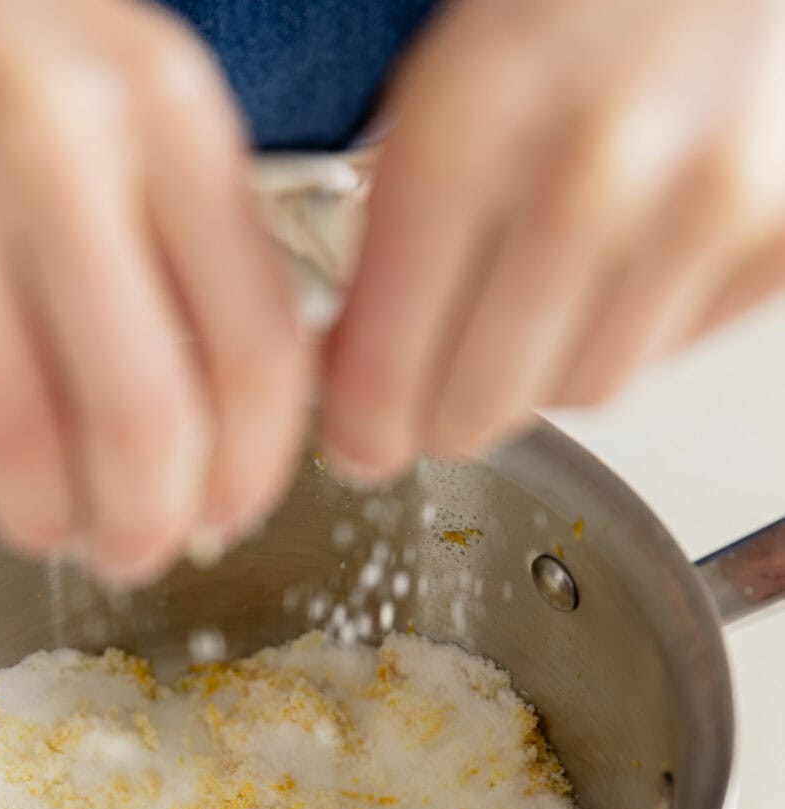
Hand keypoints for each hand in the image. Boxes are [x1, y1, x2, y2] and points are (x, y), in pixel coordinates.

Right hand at [0, 0, 308, 581]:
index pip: (257, 349)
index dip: (252, 472)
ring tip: (48, 515)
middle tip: (134, 551)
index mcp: (156, 97)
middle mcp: (38, 132)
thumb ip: (193, 245)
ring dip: (47, 517)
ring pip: (19, 449)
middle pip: (143, 421)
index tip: (230, 514)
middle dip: (148, 526)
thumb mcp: (118, 99)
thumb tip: (232, 436)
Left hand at [323, 0, 784, 475]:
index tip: (358, 438)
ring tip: (542, 283)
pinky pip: (669, 354)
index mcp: (471, 129)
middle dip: (444, 407)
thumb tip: (353, 383)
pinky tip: (623, 255)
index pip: (388, 373)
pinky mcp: (780, 233)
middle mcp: (592, 176)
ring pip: (580, 392)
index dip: (361, 427)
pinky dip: (631, 328)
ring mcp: (703, 207)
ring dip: (543, 366)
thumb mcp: (440, 84)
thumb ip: (390, 240)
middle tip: (437, 378)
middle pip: (481, 408)